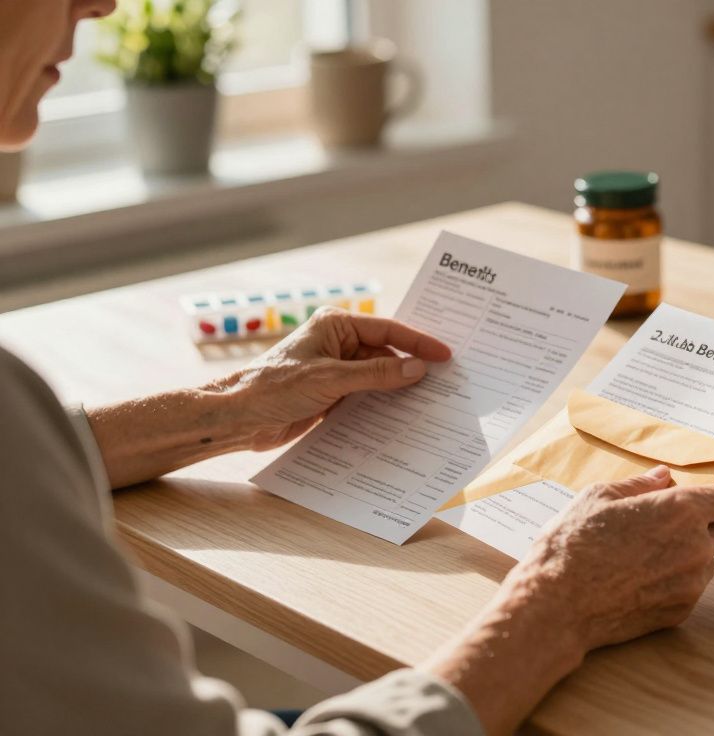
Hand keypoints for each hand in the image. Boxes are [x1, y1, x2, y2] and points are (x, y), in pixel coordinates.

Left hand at [209, 307, 451, 449]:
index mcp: (336, 324)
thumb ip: (377, 374)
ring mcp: (336, 369)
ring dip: (400, 389)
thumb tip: (417, 370)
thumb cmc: (272, 387)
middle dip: (413, 366)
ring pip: (379, 377)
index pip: (387, 329)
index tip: (446, 354)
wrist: (237, 418)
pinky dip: (384, 405)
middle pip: (387, 352)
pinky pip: (367, 396)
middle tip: (447, 378)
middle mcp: (338, 343)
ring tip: (432, 400)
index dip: (419, 342)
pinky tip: (404, 415)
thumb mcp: (330, 379)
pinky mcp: (333, 394)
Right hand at [513, 466, 713, 649]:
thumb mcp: (599, 497)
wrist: (556, 605)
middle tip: (665, 521)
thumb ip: (640, 484)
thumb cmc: (573, 545)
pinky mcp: (681, 611)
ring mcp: (691, 583)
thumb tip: (664, 477)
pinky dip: (677, 578)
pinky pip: (692, 586)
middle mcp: (696, 547)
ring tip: (646, 551)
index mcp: (681, 511)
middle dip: (704, 520)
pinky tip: (640, 576)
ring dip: (691, 551)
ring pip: (709, 559)